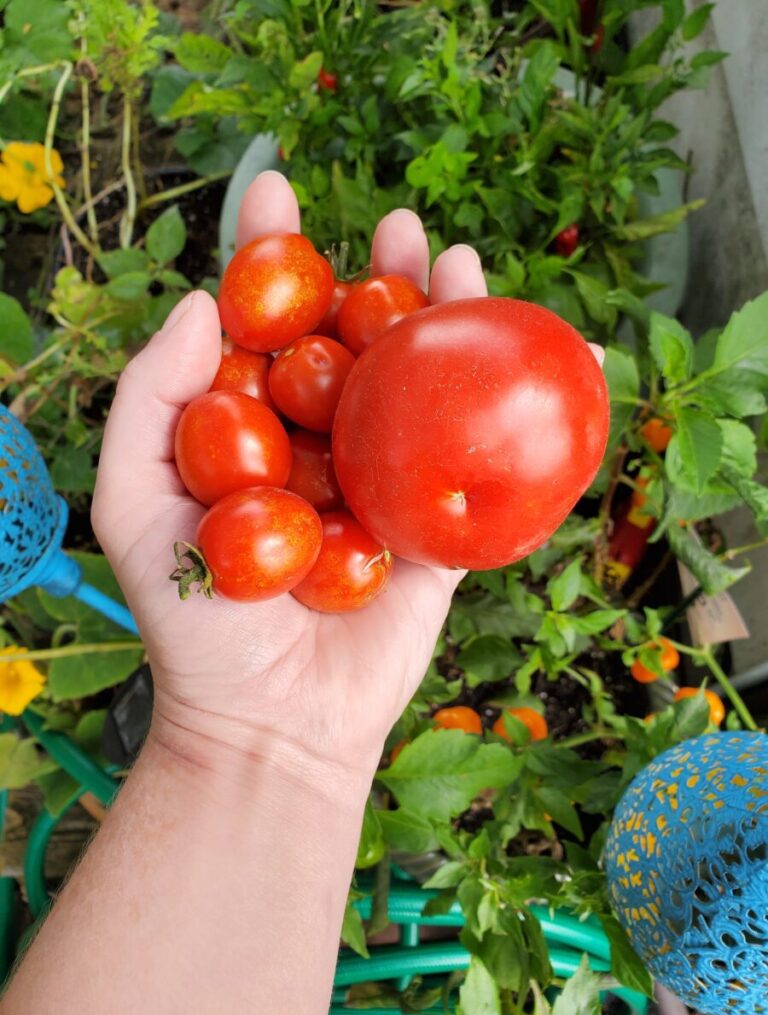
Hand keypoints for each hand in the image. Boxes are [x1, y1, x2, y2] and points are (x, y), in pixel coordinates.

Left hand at [92, 171, 487, 786]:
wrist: (272, 726)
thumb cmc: (195, 626)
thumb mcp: (132, 507)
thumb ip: (148, 403)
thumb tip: (198, 305)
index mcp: (248, 433)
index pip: (261, 326)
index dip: (267, 255)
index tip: (275, 189)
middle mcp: (319, 445)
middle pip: (352, 341)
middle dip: (373, 274)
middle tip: (394, 222)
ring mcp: (384, 482)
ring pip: (420, 385)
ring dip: (441, 316)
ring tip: (453, 255)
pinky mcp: (438, 525)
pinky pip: (480, 458)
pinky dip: (512, 403)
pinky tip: (535, 348)